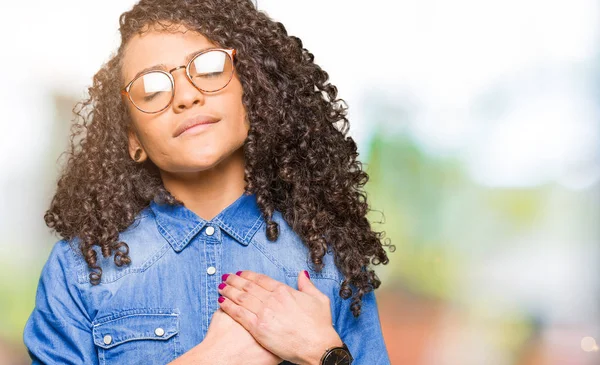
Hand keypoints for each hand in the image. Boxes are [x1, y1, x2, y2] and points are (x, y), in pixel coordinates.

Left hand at [217, 270, 342, 364]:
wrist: (318, 346)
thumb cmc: (320, 326)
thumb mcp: (318, 299)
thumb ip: (307, 285)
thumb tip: (301, 274)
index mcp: (285, 291)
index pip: (261, 279)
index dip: (248, 275)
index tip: (240, 273)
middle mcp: (272, 299)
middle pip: (248, 286)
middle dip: (234, 281)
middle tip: (225, 277)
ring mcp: (265, 313)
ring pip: (241, 298)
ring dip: (229, 291)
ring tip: (220, 287)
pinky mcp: (259, 328)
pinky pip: (239, 314)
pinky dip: (228, 306)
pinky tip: (221, 301)